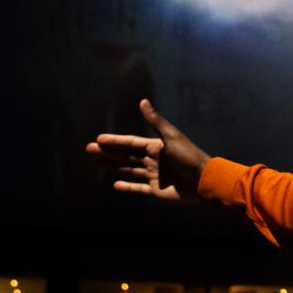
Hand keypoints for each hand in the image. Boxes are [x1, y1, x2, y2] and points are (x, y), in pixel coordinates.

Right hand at [85, 99, 210, 202]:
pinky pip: (138, 188)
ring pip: (129, 170)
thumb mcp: (172, 137)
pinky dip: (127, 187)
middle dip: (108, 152)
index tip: (98, 139)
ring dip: (113, 166)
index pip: (130, 143)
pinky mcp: (157, 190)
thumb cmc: (189, 157)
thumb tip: (143, 101)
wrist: (204, 180)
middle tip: (89, 150)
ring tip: (97, 163)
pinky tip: (115, 184)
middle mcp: (153, 160)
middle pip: (126, 156)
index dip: (115, 141)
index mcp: (156, 147)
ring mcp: (154, 176)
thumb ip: (156, 121)